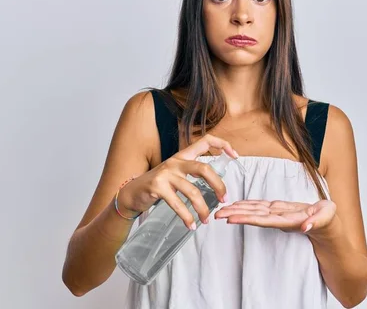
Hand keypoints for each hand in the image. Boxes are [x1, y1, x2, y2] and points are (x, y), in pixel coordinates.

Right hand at [117, 134, 237, 228]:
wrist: (131, 193)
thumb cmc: (158, 185)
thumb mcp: (175, 173)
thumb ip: (192, 172)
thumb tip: (217, 182)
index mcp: (183, 156)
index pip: (206, 140)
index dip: (223, 144)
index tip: (235, 155)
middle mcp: (175, 162)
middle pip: (204, 168)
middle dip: (218, 185)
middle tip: (224, 199)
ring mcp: (165, 174)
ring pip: (192, 191)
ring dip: (203, 208)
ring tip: (206, 220)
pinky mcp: (157, 187)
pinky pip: (178, 204)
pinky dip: (187, 217)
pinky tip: (191, 225)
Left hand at [214, 199, 336, 233]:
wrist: (328, 227)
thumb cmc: (328, 220)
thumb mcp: (327, 217)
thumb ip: (317, 220)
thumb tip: (306, 225)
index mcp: (288, 221)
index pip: (263, 220)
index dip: (246, 219)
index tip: (231, 220)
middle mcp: (279, 219)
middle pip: (253, 217)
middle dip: (235, 215)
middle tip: (217, 215)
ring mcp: (277, 215)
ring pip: (253, 212)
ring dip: (237, 211)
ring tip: (220, 211)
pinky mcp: (278, 210)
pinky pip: (259, 207)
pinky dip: (247, 205)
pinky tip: (236, 205)